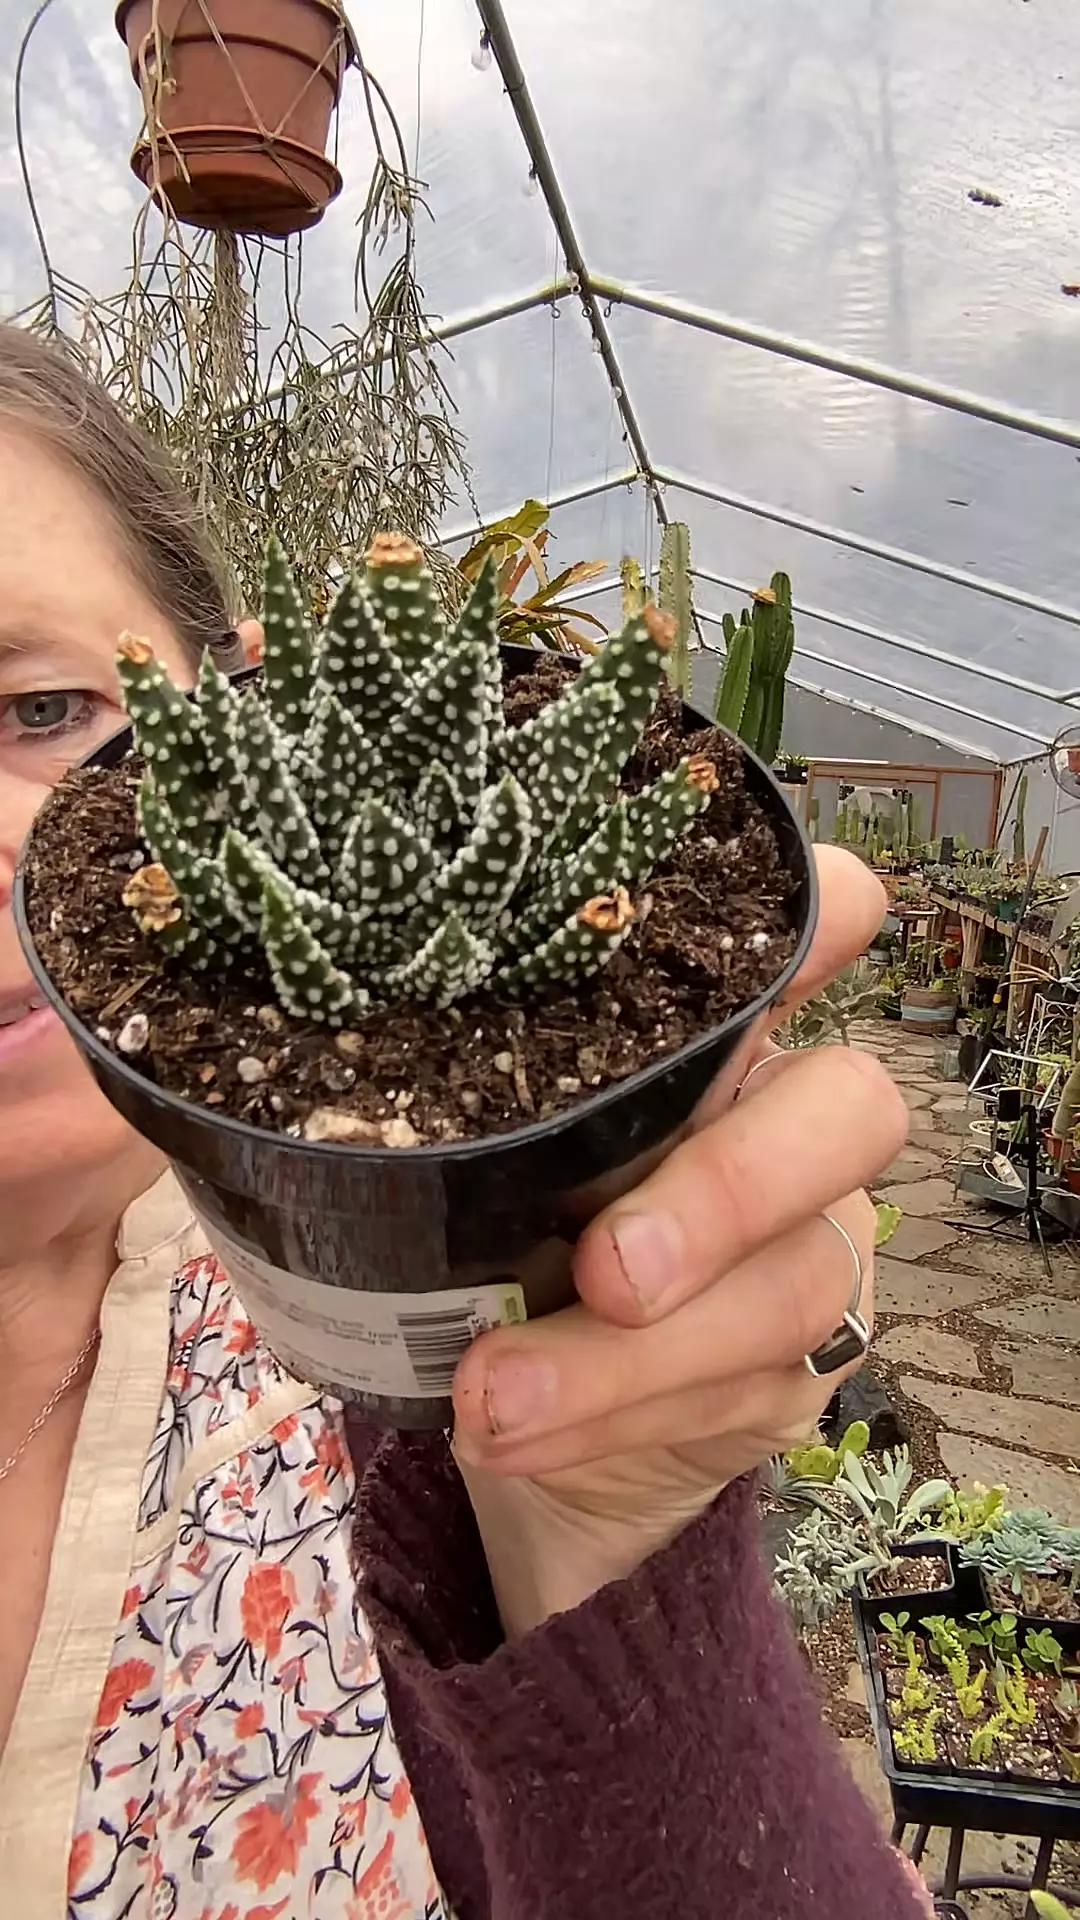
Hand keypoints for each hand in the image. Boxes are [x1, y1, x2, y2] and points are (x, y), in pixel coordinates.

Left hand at [451, 847, 907, 1633]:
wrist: (511, 1422)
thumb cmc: (457, 1235)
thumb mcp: (424, 1142)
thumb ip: (381, 1086)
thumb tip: (163, 1065)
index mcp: (698, 1025)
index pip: (809, 926)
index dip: (820, 912)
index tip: (773, 938)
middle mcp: (778, 1119)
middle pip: (854, 1109)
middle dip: (732, 1188)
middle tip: (609, 1268)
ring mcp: (804, 1249)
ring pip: (794, 1281)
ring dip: (636, 1356)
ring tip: (494, 1398)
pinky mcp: (792, 1374)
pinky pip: (747, 1395)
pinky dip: (617, 1419)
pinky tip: (514, 1434)